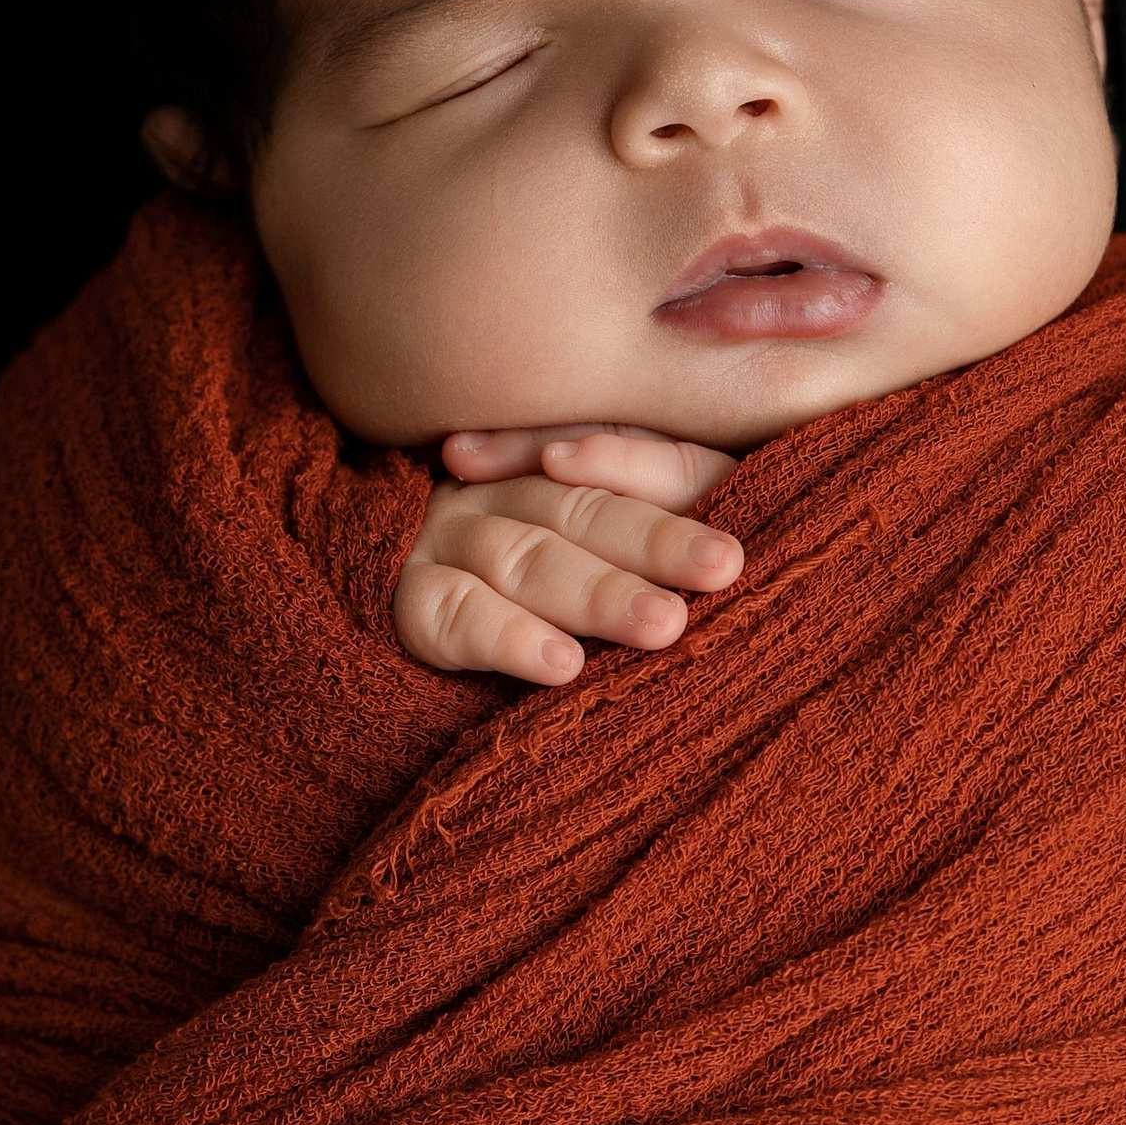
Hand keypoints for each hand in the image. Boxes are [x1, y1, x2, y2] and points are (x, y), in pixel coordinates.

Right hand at [395, 426, 741, 685]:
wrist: (377, 641)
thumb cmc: (538, 595)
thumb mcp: (601, 548)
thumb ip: (662, 510)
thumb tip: (748, 533)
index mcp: (552, 466)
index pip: (618, 460)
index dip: (672, 489)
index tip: (728, 550)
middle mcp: (497, 489)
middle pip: (581, 510)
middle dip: (652, 543)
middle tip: (720, 571)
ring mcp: (446, 539)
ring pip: (526, 556)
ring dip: (596, 591)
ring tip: (662, 625)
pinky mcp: (408, 599)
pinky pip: (452, 613)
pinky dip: (506, 636)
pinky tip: (560, 664)